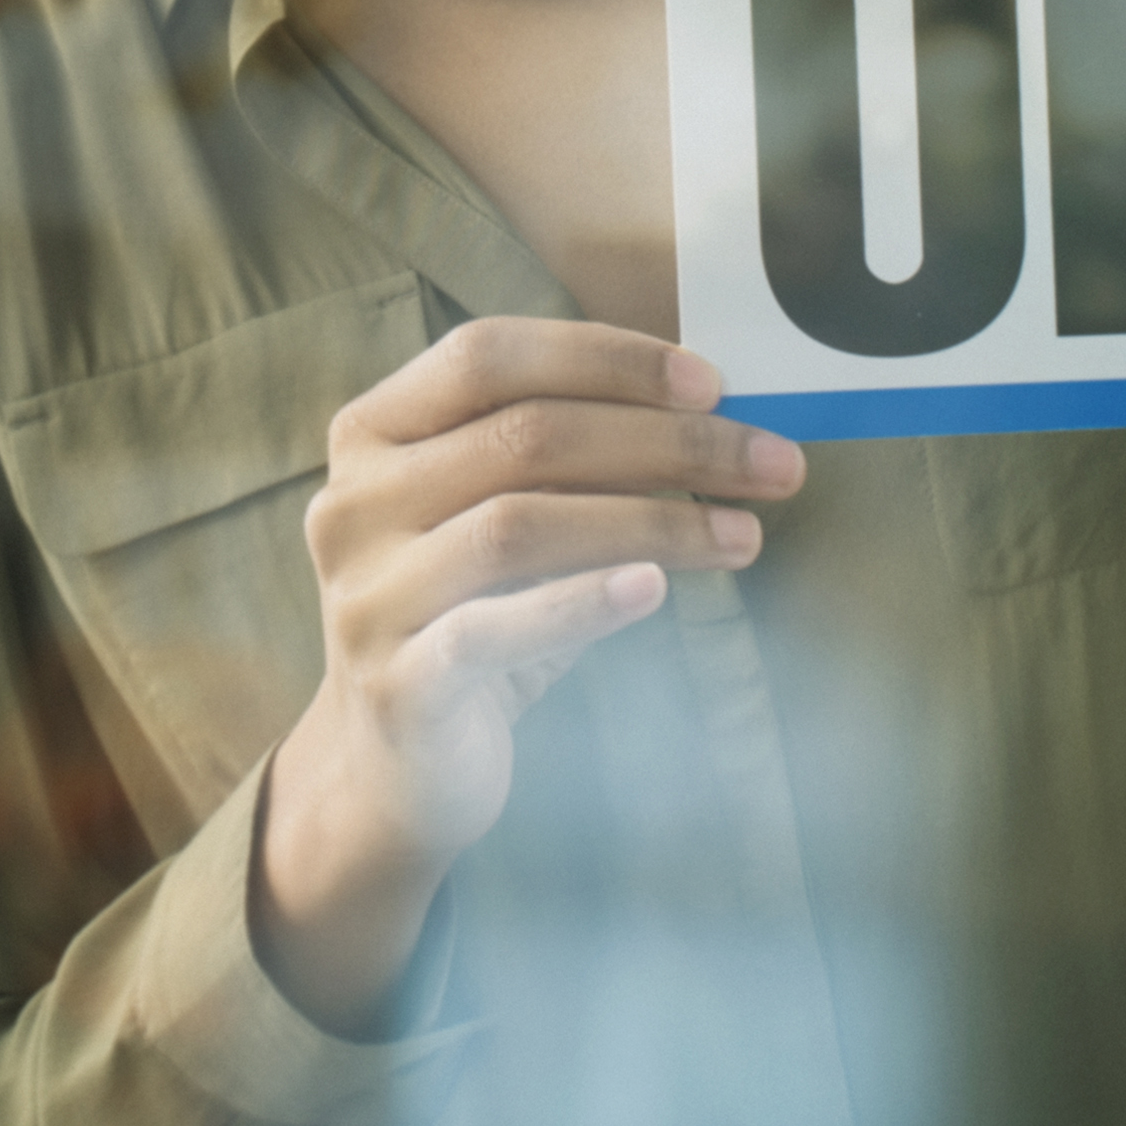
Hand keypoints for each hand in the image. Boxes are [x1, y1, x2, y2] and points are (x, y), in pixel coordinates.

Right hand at [250, 319, 803, 1033]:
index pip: (487, 356)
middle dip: (667, 442)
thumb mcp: (512, 519)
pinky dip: (580, 602)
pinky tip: (655, 589)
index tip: (712, 383)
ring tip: (746, 535)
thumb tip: (712, 413)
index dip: (603, 357)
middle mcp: (353, 503)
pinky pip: (493, 629)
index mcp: (373, 434)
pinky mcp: (399, 683)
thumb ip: (577, 461)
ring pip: (518, 523)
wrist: (397, 768)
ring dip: (652, 521)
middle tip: (773, 463)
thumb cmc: (476, 617)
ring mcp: (367, 594)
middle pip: (523, 436)